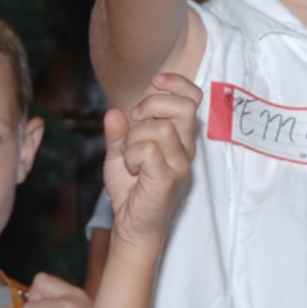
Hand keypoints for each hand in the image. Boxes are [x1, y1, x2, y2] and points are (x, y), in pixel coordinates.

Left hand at [103, 73, 198, 245]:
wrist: (132, 226)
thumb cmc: (131, 191)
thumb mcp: (119, 155)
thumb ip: (118, 133)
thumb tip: (114, 112)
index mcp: (179, 138)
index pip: (193, 98)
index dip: (176, 83)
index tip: (155, 81)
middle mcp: (185, 149)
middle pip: (184, 107)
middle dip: (152, 105)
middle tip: (136, 120)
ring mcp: (180, 164)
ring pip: (159, 128)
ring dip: (134, 137)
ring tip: (130, 156)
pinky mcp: (168, 178)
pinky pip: (148, 150)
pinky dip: (131, 155)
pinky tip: (132, 170)